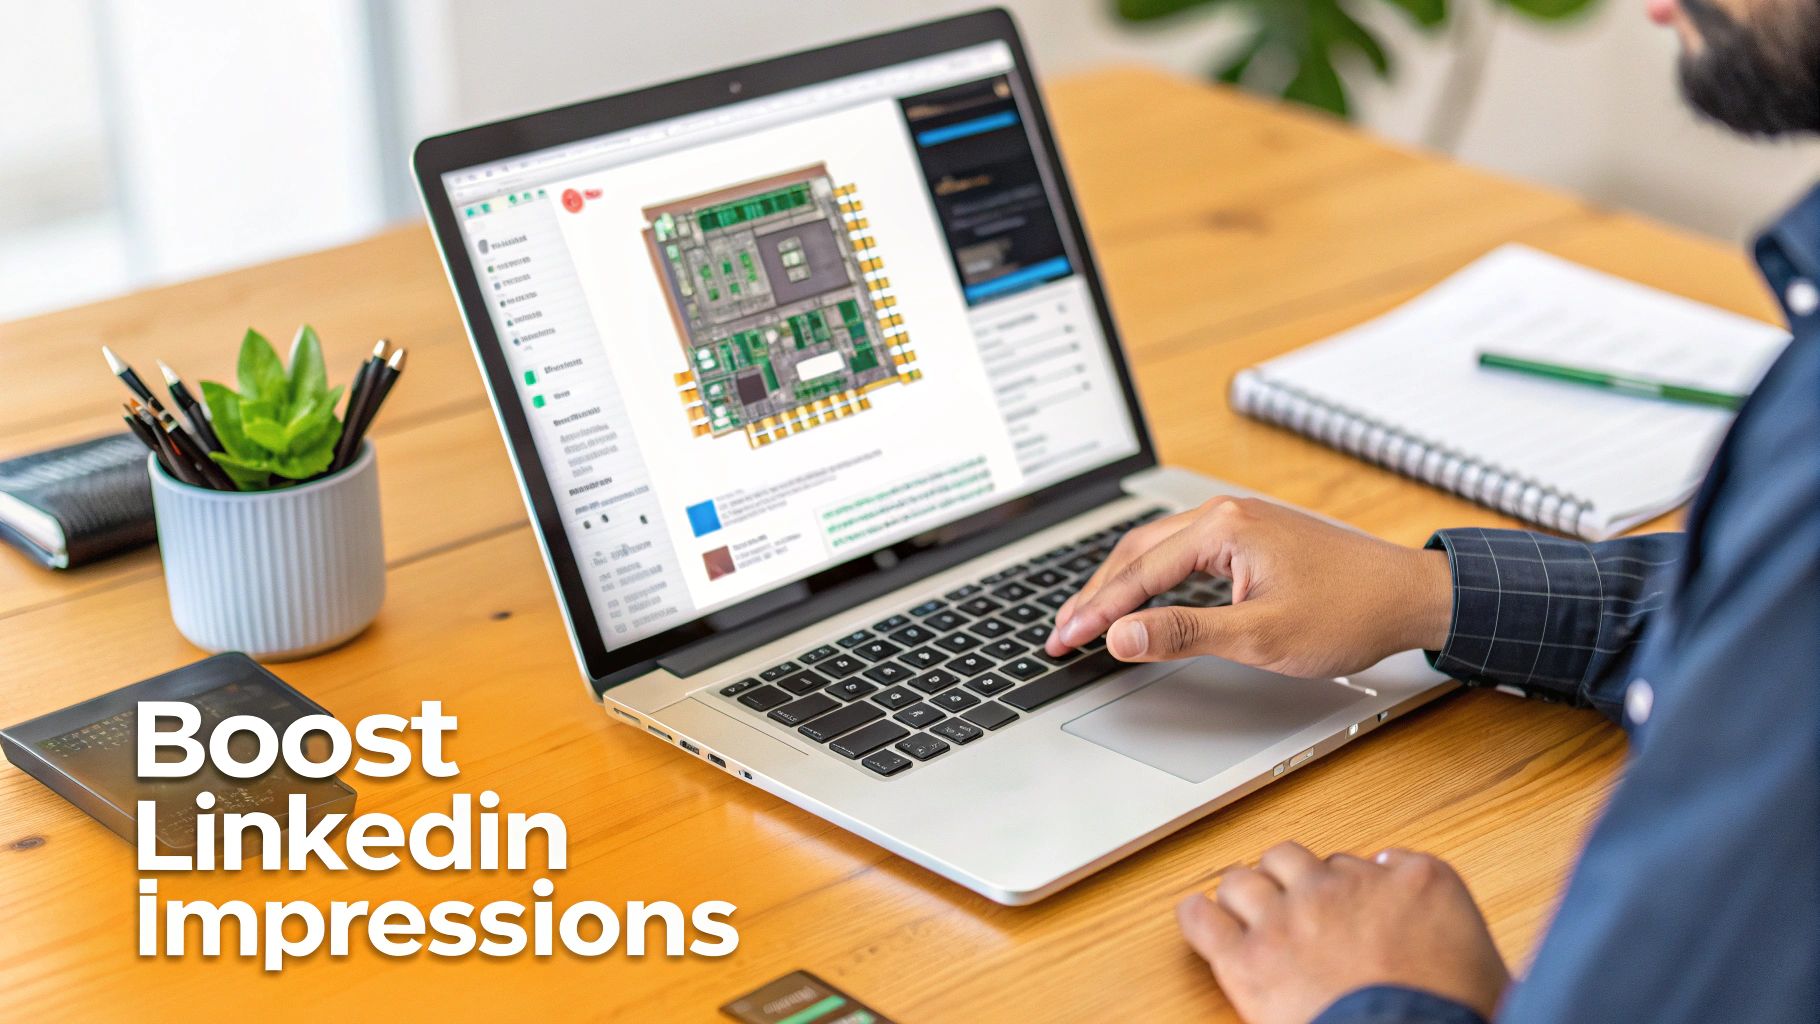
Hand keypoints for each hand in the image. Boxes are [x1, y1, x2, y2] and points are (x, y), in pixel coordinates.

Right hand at [1045, 497, 1453, 677]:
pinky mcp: (1251, 536)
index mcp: (1223, 527)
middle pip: (1137, 552)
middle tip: (1063, 634)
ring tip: (1089, 618)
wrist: (1410, 596)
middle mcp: (1225, 513)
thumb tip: (1122, 634)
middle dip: (1096, 595)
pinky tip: (1142, 598)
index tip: (1065, 640)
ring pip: (1157, 549)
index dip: (1096, 611)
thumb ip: (1184, 634)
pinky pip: (1182, 551)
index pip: (1138, 573)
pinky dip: (1151, 576)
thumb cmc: (1349, 612)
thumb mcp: (1260, 635)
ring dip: (1120, 584)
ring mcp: (1239, 521)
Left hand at [1177, 843, 1509, 1023]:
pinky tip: (1199, 919)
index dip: (1347, 888)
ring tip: (1243, 909)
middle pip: (1294, 858)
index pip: (1362, 863)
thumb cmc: (1453, 1012)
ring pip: (1244, 878)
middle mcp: (1342, 887)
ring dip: (1243, 893)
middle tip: (1289, 904)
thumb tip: (1409, 882)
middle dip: (1288, 879)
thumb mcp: (1482, 952)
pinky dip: (1196, 917)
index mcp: (1410, 882)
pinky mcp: (1247, 959)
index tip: (1346, 904)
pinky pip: (1202, 918)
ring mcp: (1289, 918)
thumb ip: (1439, 906)